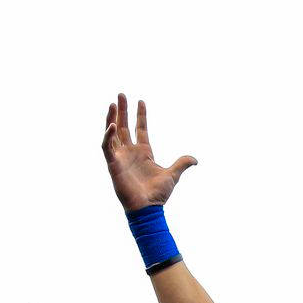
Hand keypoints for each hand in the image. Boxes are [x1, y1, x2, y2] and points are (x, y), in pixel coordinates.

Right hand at [101, 92, 197, 212]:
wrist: (147, 208)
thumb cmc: (157, 194)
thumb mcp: (172, 175)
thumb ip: (181, 164)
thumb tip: (195, 160)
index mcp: (144, 152)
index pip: (140, 128)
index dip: (140, 115)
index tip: (140, 101)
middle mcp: (130, 152)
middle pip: (124, 126)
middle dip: (122, 110)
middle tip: (121, 94)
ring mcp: (121, 158)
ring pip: (113, 133)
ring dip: (111, 118)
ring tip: (113, 103)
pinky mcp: (113, 165)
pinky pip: (107, 147)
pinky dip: (108, 136)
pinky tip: (111, 125)